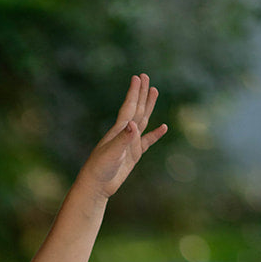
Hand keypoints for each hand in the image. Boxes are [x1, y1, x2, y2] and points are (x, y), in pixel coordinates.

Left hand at [81, 74, 166, 197]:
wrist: (97, 185)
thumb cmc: (100, 168)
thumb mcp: (112, 152)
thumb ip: (124, 138)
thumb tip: (134, 124)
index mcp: (119, 129)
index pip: (129, 106)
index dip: (134, 92)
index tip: (138, 77)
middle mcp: (125, 133)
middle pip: (137, 108)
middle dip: (142, 93)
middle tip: (146, 76)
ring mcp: (130, 143)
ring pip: (143, 120)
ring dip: (149, 106)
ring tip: (154, 92)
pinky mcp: (134, 154)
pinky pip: (148, 141)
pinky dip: (155, 134)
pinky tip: (163, 127)